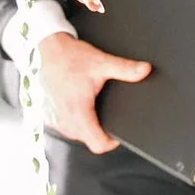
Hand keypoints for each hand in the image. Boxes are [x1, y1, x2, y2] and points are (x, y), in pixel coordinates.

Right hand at [34, 31, 152, 154]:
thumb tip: (145, 70)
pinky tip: (80, 107)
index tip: (118, 132)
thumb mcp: (101, 62)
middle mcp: (65, 119)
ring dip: (87, 127)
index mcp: (78, 111)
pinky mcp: (50, 115)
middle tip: (108, 115)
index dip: (112, 142)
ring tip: (93, 110)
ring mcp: (56, 119)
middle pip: (89, 141)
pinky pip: (67, 128)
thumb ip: (126, 68)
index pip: (98, 144)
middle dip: (101, 132)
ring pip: (77, 136)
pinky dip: (75, 122)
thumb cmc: (70, 57)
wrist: (49, 49)